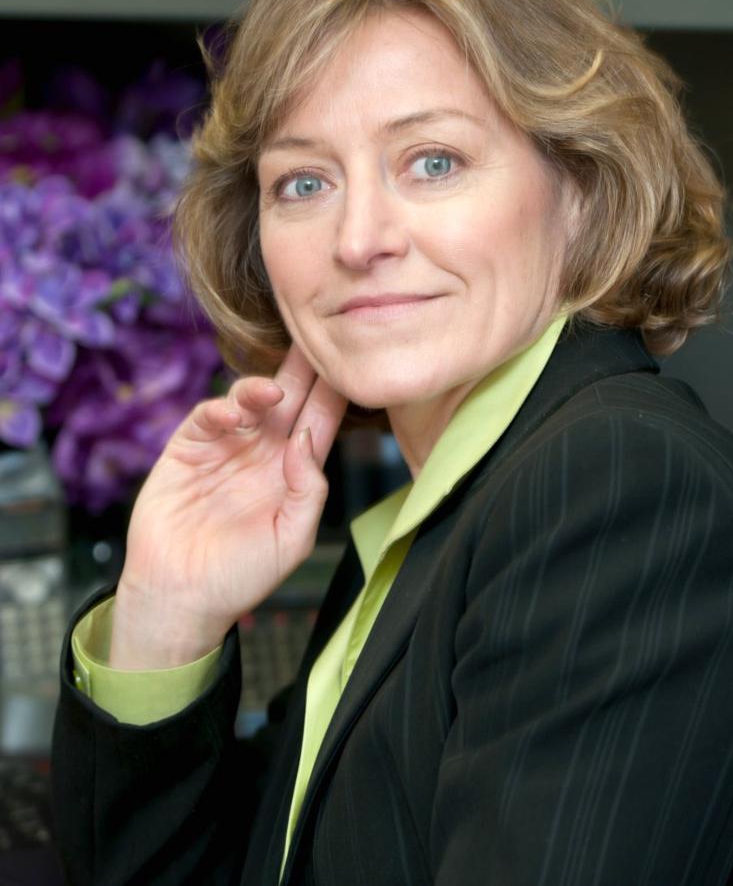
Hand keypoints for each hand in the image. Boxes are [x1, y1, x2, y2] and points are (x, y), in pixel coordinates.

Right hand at [110, 344, 347, 668]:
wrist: (181, 598)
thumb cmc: (241, 577)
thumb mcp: (292, 538)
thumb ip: (308, 489)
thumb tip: (306, 437)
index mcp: (293, 470)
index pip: (319, 420)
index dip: (333, 391)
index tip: (351, 360)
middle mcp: (263, 451)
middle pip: (288, 397)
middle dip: (302, 367)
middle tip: (316, 334)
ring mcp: (225, 446)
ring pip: (248, 400)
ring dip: (261, 388)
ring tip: (271, 391)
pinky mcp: (187, 448)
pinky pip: (206, 417)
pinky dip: (219, 409)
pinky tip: (233, 416)